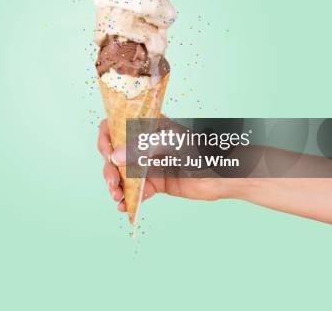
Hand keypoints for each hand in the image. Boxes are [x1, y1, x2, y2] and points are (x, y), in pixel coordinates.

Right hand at [97, 119, 229, 213]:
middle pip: (115, 154)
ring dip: (116, 186)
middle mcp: (144, 144)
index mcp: (147, 126)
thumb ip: (142, 149)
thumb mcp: (171, 144)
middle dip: (109, 169)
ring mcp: (149, 164)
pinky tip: (124, 207)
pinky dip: (128, 199)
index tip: (107, 152)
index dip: (107, 137)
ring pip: (123, 174)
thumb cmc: (202, 150)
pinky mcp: (156, 183)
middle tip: (113, 183)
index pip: (117, 125)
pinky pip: (136, 191)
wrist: (225, 174)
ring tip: (117, 198)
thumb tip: (114, 158)